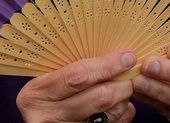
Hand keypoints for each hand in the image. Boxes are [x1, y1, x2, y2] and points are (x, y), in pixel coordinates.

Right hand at [16, 50, 136, 122]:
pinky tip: (120, 106)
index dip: (107, 65)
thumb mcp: (46, 79)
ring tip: (123, 89)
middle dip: (122, 84)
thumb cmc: (44, 94)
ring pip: (108, 115)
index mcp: (37, 92)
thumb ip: (69, 68)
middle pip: (99, 98)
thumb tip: (111, 53)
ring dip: (123, 100)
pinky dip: (122, 115)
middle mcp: (48, 116)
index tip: (127, 57)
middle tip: (131, 75)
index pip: (79, 76)